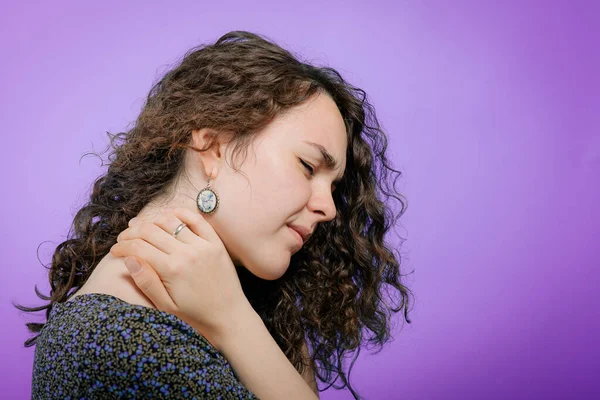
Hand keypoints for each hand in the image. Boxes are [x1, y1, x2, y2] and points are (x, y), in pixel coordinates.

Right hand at [110, 207, 250, 345]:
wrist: (229, 317)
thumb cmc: (196, 316)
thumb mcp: (166, 306)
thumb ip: (146, 282)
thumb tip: (128, 259)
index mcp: (172, 269)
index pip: (139, 247)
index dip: (122, 247)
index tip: (114, 251)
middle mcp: (187, 253)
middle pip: (151, 231)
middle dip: (131, 233)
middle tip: (123, 239)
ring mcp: (203, 245)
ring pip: (170, 221)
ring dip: (151, 220)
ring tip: (140, 227)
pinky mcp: (216, 243)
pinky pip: (196, 219)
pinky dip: (180, 213)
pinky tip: (167, 216)